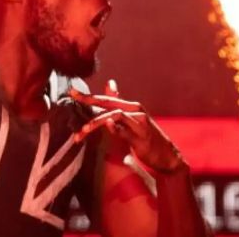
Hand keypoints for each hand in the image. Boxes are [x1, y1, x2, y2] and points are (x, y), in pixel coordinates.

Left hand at [71, 80, 186, 173]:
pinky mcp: (141, 138)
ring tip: (84, 130)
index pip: (106, 98)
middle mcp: (135, 111)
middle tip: (73, 98)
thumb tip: (110, 83)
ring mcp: (139, 124)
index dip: (88, 95)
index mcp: (131, 106)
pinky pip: (126, 132)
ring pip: (115, 116)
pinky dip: (116, 128)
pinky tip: (108, 125)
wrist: (167, 155)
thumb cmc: (146, 136)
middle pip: (109, 103)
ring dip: (97, 122)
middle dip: (89, 100)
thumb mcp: (133, 118)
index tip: (72, 91)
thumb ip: (120, 103)